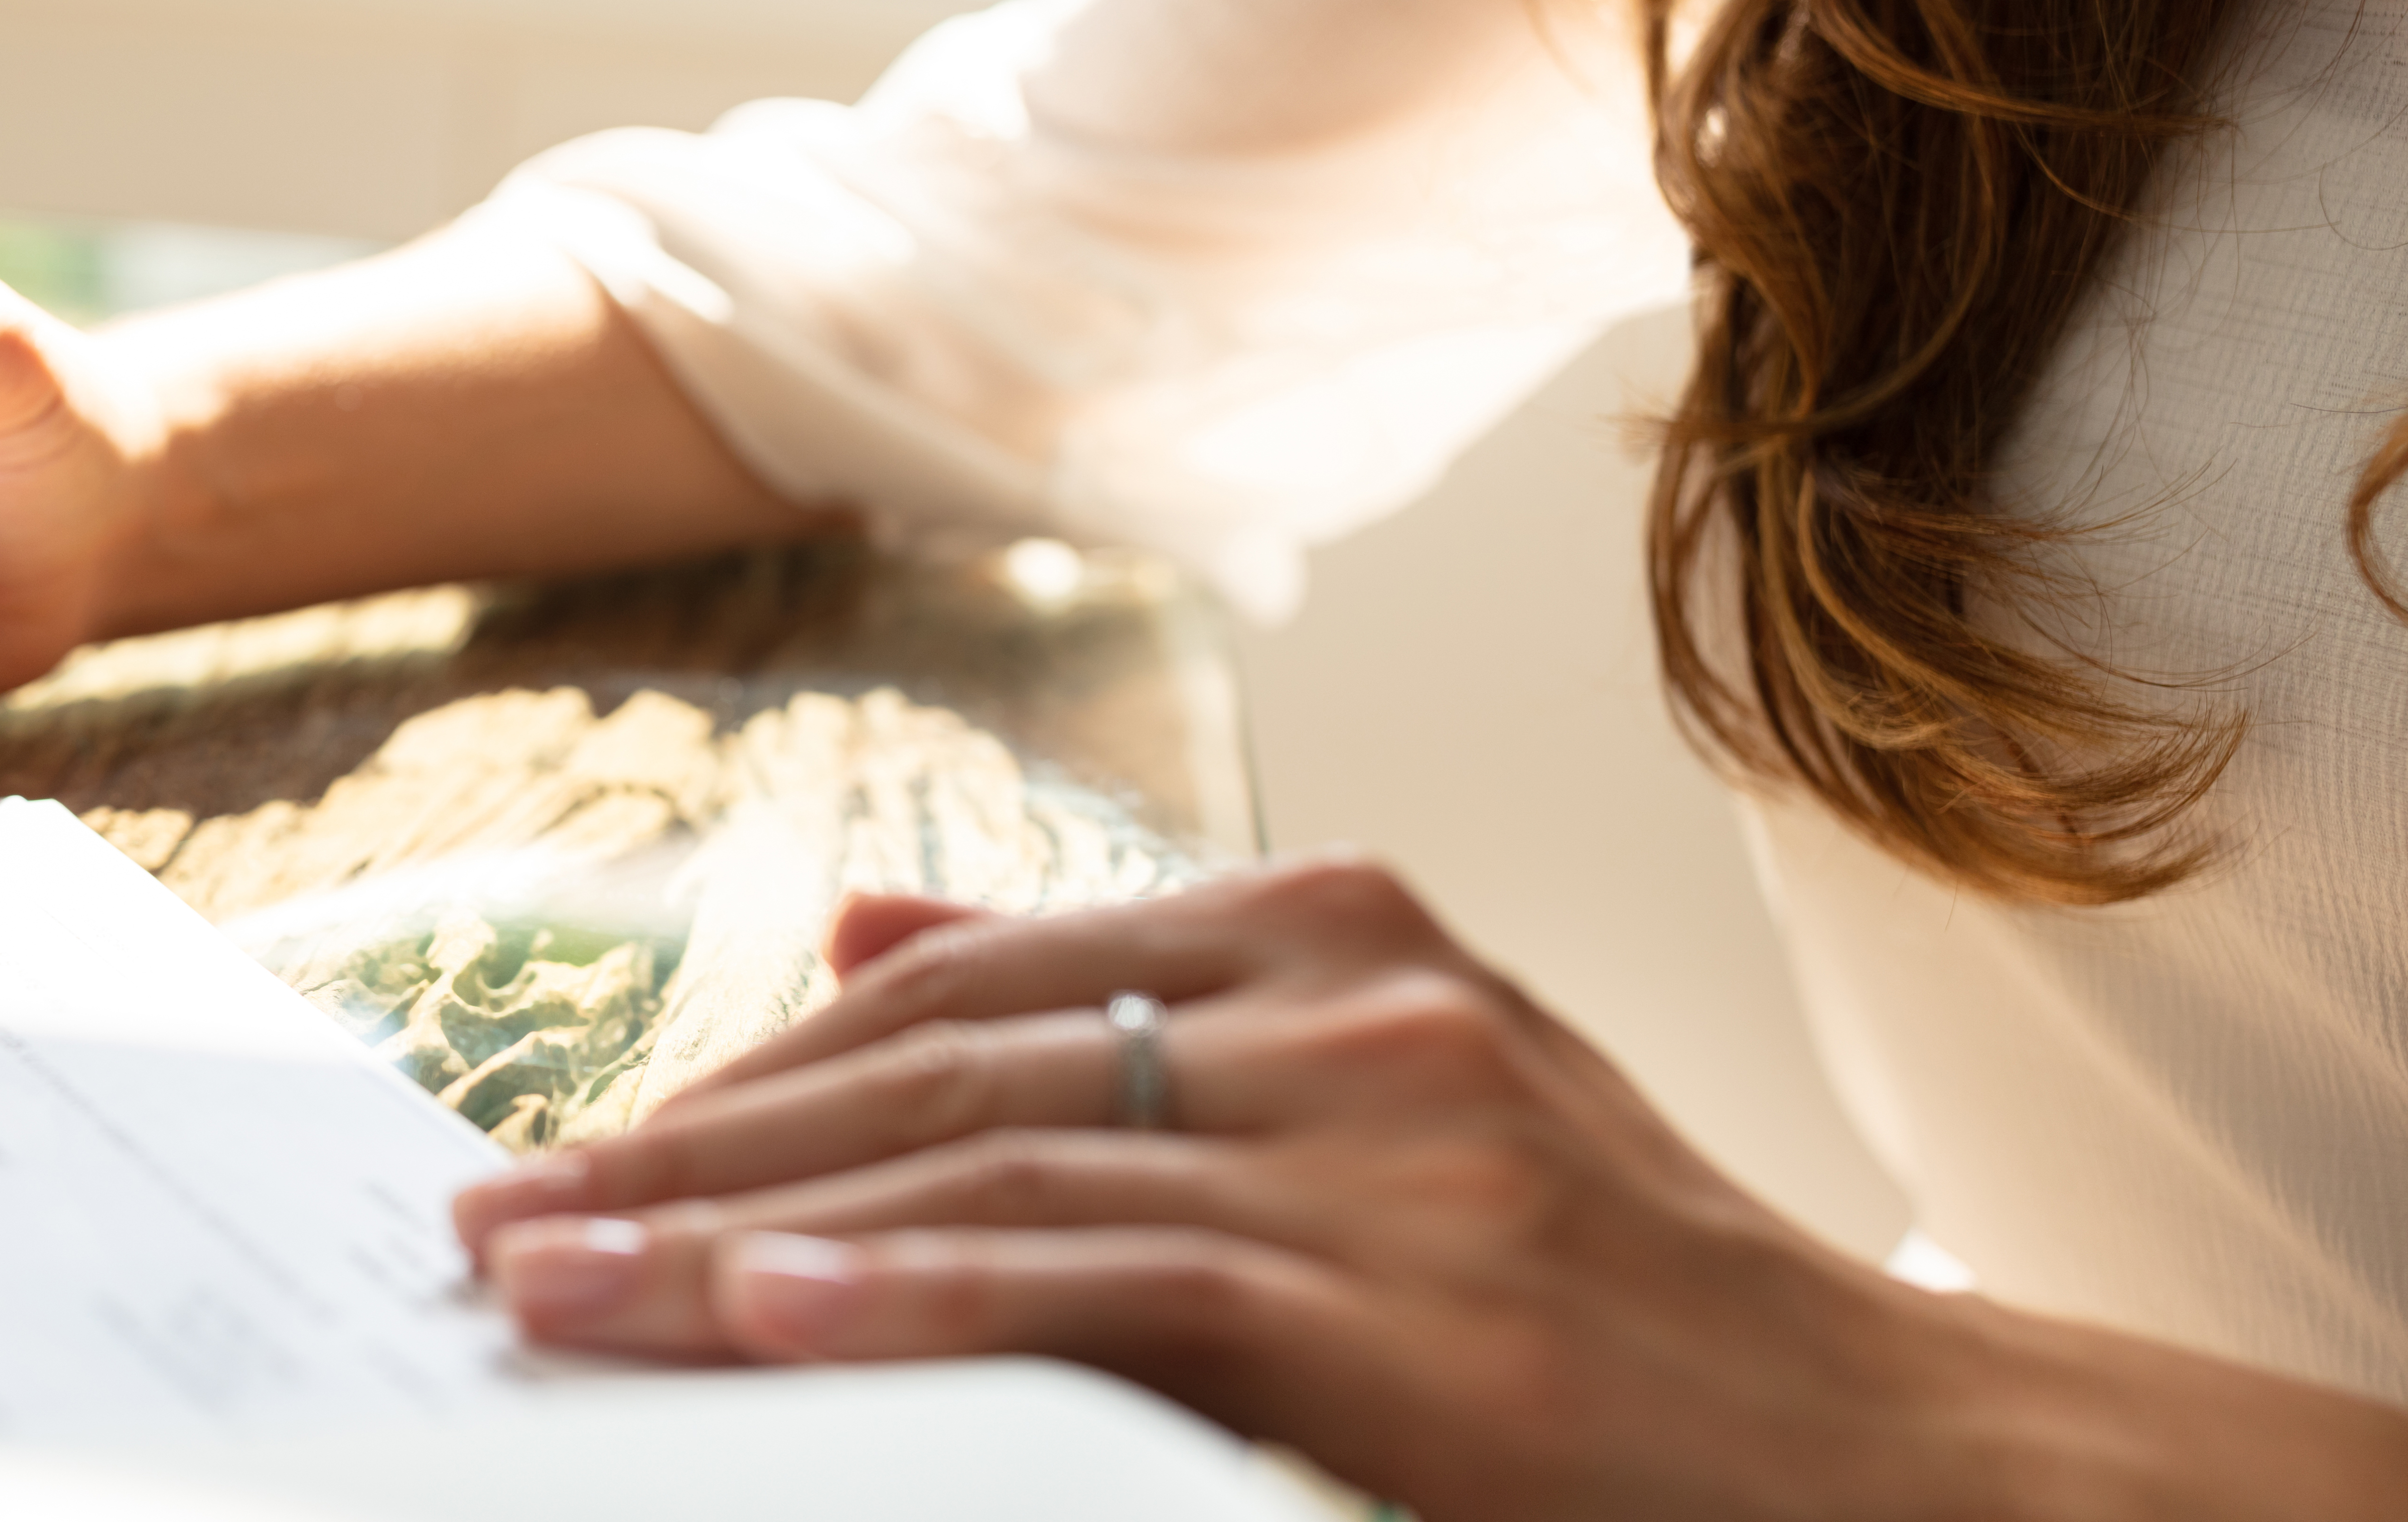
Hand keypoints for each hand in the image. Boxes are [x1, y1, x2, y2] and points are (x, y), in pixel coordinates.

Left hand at [443, 861, 2025, 1518]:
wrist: (1900, 1460)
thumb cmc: (1621, 1314)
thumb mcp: (1384, 1108)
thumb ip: (1136, 1016)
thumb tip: (855, 942)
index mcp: (1336, 939)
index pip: (967, 981)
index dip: (750, 1065)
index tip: (587, 1144)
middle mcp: (1359, 1010)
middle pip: (944, 1060)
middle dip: (701, 1143)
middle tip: (507, 1219)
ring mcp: (1399, 1149)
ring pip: (998, 1158)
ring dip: (741, 1225)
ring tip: (556, 1279)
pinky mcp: (1429, 1306)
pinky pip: (1120, 1277)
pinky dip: (926, 1289)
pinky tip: (767, 1308)